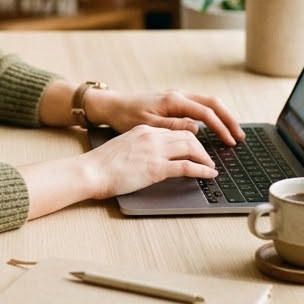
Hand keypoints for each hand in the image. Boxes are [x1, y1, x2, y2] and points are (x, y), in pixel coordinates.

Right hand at [83, 124, 218, 198]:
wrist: (91, 171)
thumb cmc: (102, 163)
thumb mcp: (125, 147)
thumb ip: (140, 146)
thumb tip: (150, 156)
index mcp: (144, 130)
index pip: (174, 129)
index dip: (189, 139)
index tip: (196, 147)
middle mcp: (152, 136)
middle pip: (187, 135)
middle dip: (202, 147)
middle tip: (209, 157)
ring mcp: (155, 151)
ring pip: (191, 147)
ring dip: (205, 157)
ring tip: (211, 166)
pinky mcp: (157, 168)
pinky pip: (187, 166)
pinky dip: (202, 170)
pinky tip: (209, 174)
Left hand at [87, 88, 243, 146]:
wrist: (113, 106)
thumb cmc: (127, 116)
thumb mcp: (149, 125)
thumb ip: (174, 127)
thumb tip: (197, 129)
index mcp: (174, 100)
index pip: (206, 113)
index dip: (221, 128)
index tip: (230, 141)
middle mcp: (178, 95)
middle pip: (212, 103)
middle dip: (228, 119)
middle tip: (240, 137)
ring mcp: (177, 97)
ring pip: (208, 103)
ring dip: (222, 117)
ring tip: (233, 132)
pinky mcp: (174, 102)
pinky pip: (199, 106)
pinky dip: (212, 115)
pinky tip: (216, 127)